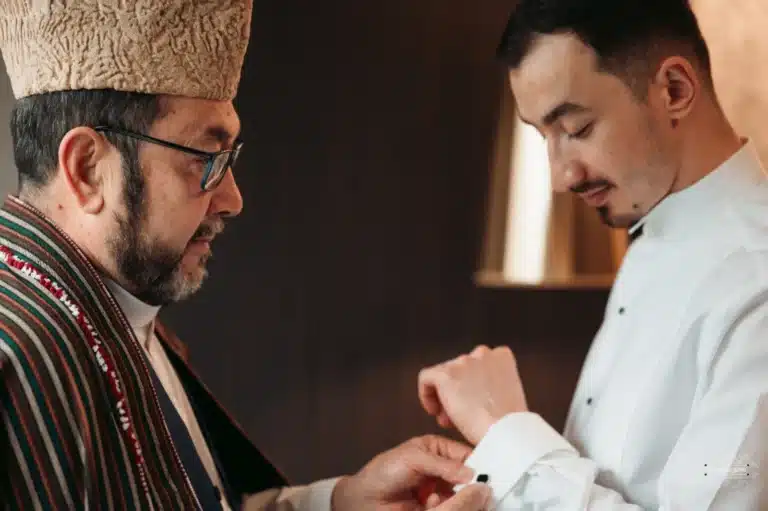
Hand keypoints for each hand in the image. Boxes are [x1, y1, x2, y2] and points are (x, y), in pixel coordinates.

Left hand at [331, 435, 478, 510]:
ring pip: (463, 498)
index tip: (488, 475)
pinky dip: (444, 507)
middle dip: (469, 486)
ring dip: (455, 499)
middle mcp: (445, 471)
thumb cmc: (383, 472)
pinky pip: (451, 508)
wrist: (362, 500)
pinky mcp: (437, 509)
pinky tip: (428, 504)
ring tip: (434, 498)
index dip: (479, 465)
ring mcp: (442, 493)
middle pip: (470, 479)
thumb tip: (473, 475)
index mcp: (440, 450)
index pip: (468, 456)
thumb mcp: (413, 458)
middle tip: (466, 489)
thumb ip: (443, 465)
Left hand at [418, 345, 526, 444]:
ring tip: (449, 420)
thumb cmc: (510, 424)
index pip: (478, 366)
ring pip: (443, 377)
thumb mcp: (508, 396)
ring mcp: (464, 362)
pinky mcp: (446, 374)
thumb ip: (491, 385)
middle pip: (460, 371)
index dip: (472, 387)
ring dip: (445, 398)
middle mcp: (482, 353)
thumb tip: (470, 393)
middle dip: (457, 394)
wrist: (506, 434)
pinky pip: (426, 378)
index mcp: (502, 356)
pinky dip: (426, 395)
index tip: (473, 405)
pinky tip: (435, 412)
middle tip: (458, 417)